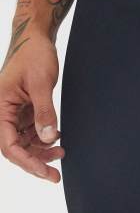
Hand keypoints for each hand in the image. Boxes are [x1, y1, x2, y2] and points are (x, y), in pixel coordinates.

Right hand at [0, 32, 63, 181]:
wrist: (36, 38)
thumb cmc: (34, 55)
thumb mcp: (41, 83)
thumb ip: (44, 111)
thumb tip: (48, 138)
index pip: (8, 144)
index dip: (26, 161)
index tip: (45, 172)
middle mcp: (2, 113)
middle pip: (14, 147)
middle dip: (34, 162)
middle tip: (55, 174)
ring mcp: (12, 112)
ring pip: (22, 141)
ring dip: (39, 151)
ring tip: (60, 154)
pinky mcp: (22, 109)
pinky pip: (29, 131)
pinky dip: (42, 138)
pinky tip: (56, 139)